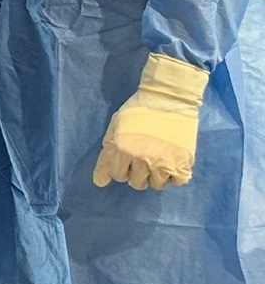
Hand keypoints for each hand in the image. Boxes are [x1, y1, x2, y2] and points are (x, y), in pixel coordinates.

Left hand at [94, 53, 208, 191]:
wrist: (168, 98)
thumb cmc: (137, 112)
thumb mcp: (115, 129)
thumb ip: (106, 157)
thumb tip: (100, 183)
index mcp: (122, 148)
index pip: (118, 175)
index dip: (122, 167)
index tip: (128, 157)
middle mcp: (142, 158)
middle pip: (137, 183)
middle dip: (138, 173)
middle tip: (144, 157)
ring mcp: (163, 162)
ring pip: (157, 184)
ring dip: (156, 175)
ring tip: (158, 159)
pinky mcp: (183, 162)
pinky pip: (178, 181)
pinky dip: (175, 175)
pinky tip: (171, 162)